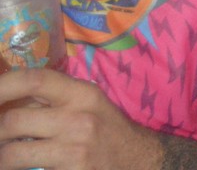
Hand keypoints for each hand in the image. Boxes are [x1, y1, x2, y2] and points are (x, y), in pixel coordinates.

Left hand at [0, 68, 159, 169]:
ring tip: (5, 157)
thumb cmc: (106, 130)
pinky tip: (25, 168)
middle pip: (13, 121)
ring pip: (11, 154)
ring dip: (1, 157)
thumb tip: (6, 98)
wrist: (139, 160)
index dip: (2, 86)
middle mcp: (79, 119)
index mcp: (82, 94)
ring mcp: (75, 151)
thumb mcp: (87, 104)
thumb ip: (53, 98)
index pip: (35, 80)